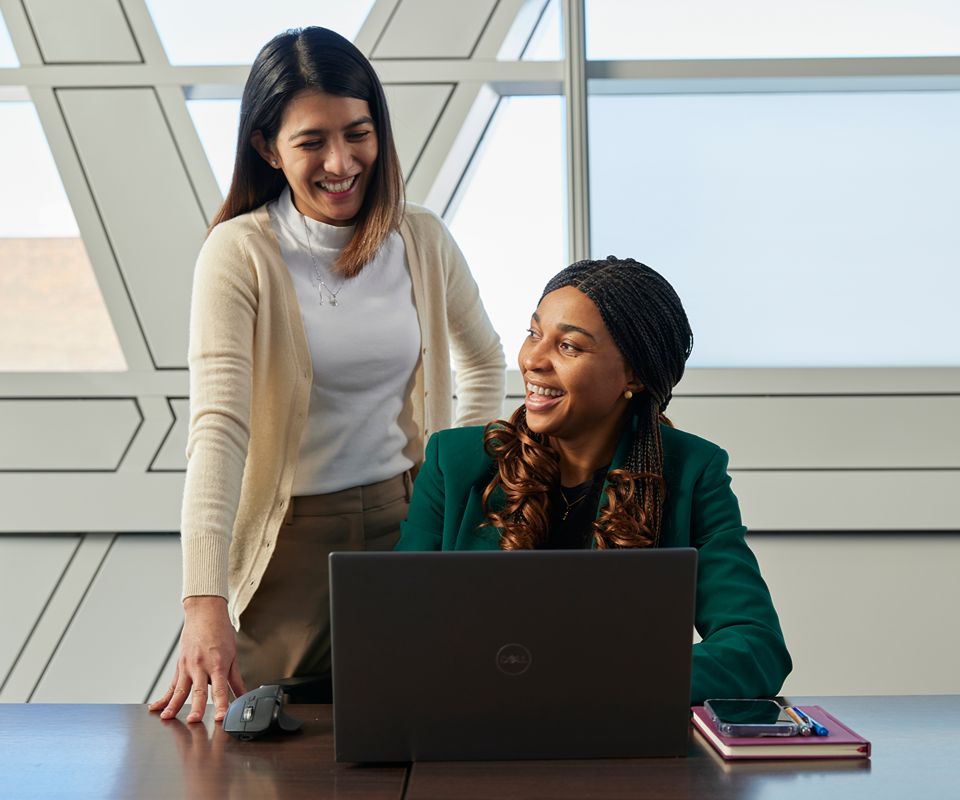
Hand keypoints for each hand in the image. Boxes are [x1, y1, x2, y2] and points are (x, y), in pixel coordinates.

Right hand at [148, 596, 245, 722]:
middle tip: (194, 720)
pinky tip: (156, 707)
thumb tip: (244, 695)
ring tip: (168, 717)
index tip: (221, 716)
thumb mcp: (233, 655)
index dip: (221, 704)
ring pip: (180, 689)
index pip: (220, 689)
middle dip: (196, 707)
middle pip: (198, 690)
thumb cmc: (220, 632)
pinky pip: (172, 685)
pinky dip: (163, 697)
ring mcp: (188, 666)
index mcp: (217, 664)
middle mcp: (201, 666)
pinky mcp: (179, 666)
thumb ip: (236, 680)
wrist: (205, 613)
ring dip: (173, 705)